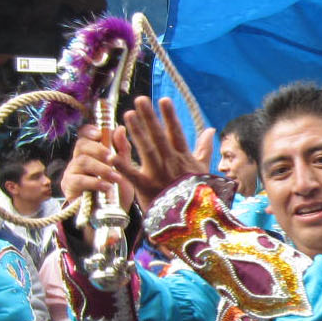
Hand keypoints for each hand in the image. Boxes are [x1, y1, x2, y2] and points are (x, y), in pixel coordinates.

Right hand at [61, 125, 136, 209]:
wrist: (113, 215)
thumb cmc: (117, 190)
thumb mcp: (125, 169)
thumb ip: (122, 150)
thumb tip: (120, 128)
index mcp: (91, 151)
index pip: (85, 134)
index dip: (90, 131)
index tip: (100, 134)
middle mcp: (79, 159)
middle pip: (82, 145)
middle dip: (99, 150)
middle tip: (113, 159)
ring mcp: (72, 172)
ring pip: (81, 161)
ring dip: (101, 168)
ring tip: (115, 177)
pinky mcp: (69, 187)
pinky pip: (78, 180)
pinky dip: (94, 182)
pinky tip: (106, 187)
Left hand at [109, 96, 215, 210]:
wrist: (194, 220)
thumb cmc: (199, 193)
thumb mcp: (204, 170)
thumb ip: (204, 148)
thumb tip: (210, 130)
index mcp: (184, 158)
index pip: (176, 133)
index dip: (170, 116)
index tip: (163, 100)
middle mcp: (171, 163)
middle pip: (158, 136)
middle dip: (150, 118)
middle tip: (140, 100)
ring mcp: (158, 174)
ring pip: (146, 150)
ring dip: (137, 132)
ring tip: (128, 115)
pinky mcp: (147, 188)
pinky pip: (132, 176)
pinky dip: (122, 167)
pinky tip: (111, 155)